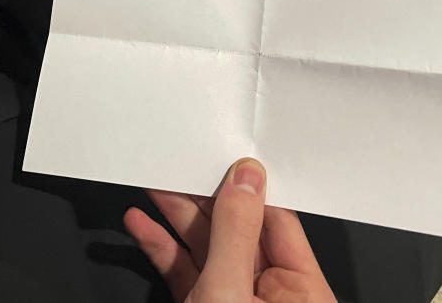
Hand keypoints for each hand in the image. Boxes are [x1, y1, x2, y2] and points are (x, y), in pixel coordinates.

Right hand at [124, 158, 337, 302]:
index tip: (222, 154)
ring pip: (206, 248)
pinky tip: (141, 224)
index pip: (276, 220)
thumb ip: (235, 233)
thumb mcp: (229, 291)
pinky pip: (184, 272)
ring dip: (176, 217)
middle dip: (202, 197)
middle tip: (180, 161)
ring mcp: (233, 302)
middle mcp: (270, 296)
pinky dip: (162, 248)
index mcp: (300, 292)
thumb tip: (245, 177)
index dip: (246, 186)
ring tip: (154, 182)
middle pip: (236, 230)